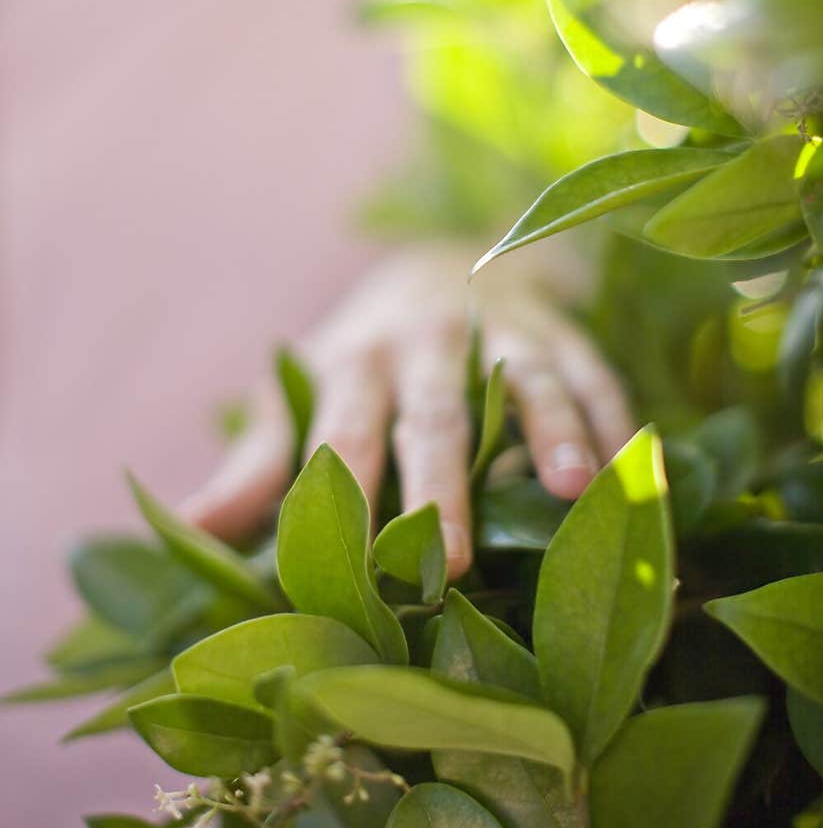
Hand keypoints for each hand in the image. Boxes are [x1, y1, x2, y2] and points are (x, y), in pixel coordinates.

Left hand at [180, 240, 635, 578]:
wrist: (439, 265)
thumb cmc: (361, 359)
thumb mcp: (303, 395)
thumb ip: (259, 463)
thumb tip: (184, 528)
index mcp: (355, 364)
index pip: (346, 433)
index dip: (350, 493)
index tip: (357, 561)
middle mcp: (426, 341)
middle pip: (435, 412)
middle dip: (446, 482)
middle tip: (457, 558)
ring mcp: (500, 330)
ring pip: (527, 379)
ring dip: (550, 430)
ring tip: (572, 488)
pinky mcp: (561, 331)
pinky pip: (594, 373)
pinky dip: (614, 418)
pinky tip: (633, 467)